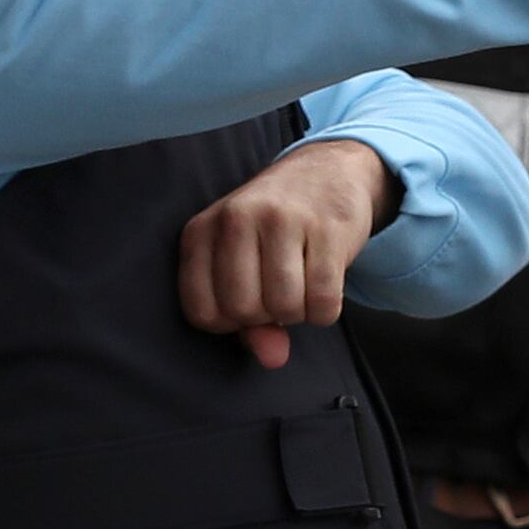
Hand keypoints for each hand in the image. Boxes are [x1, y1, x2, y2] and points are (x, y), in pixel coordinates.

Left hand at [177, 137, 395, 372]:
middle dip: (265, 316)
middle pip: (243, 309)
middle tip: (277, 292)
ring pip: (285, 306)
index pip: (200, 311)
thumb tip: (272, 358)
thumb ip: (246, 322)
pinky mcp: (327, 227)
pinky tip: (324, 284)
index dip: (228, 323)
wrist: (327, 169)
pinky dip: (326, 310)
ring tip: (300, 285)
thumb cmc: (273, 227)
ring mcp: (283, 219)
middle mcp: (237, 219)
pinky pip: (324, 301)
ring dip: (298, 312)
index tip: (246, 304)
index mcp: (202, 230)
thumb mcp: (243, 262)